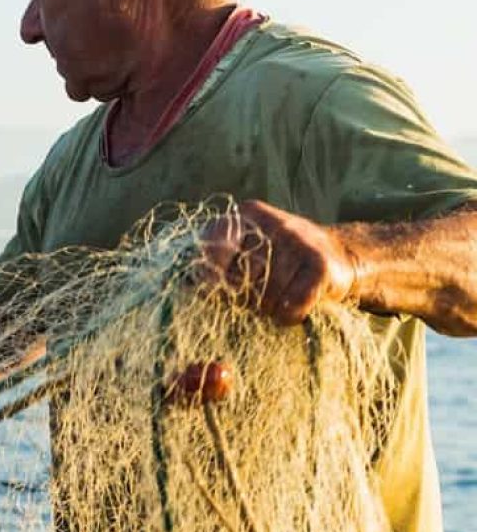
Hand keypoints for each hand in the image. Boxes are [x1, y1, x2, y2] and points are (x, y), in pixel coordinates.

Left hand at [200, 200, 358, 324]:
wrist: (342, 256)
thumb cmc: (279, 260)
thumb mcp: (249, 247)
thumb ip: (218, 260)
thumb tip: (188, 285)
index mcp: (248, 215)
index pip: (214, 241)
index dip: (207, 271)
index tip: (209, 290)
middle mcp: (274, 224)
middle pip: (239, 277)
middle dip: (243, 298)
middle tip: (255, 300)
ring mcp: (299, 242)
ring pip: (265, 295)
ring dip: (268, 309)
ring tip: (276, 301)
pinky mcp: (320, 266)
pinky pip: (290, 305)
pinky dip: (288, 316)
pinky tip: (293, 309)